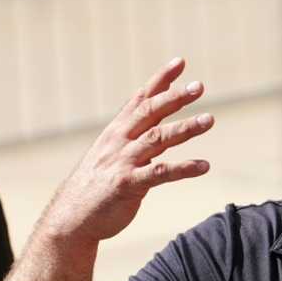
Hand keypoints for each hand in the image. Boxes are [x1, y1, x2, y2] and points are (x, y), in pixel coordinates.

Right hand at [43, 57, 213, 244]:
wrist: (72, 217)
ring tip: (209, 120)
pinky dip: (184, 168)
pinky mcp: (127, 185)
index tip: (180, 63)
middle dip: (175, 97)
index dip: (160, 80)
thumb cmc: (96, 186)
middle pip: (150, 112)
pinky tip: (204, 165)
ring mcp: (122, 162)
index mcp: (117, 132)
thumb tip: (159, 126)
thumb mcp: (113, 155)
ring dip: (185, 128)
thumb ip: (136, 139)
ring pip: (157, 139)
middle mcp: (119, 142)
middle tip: (199, 86)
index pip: (141, 99)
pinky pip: (160, 173)